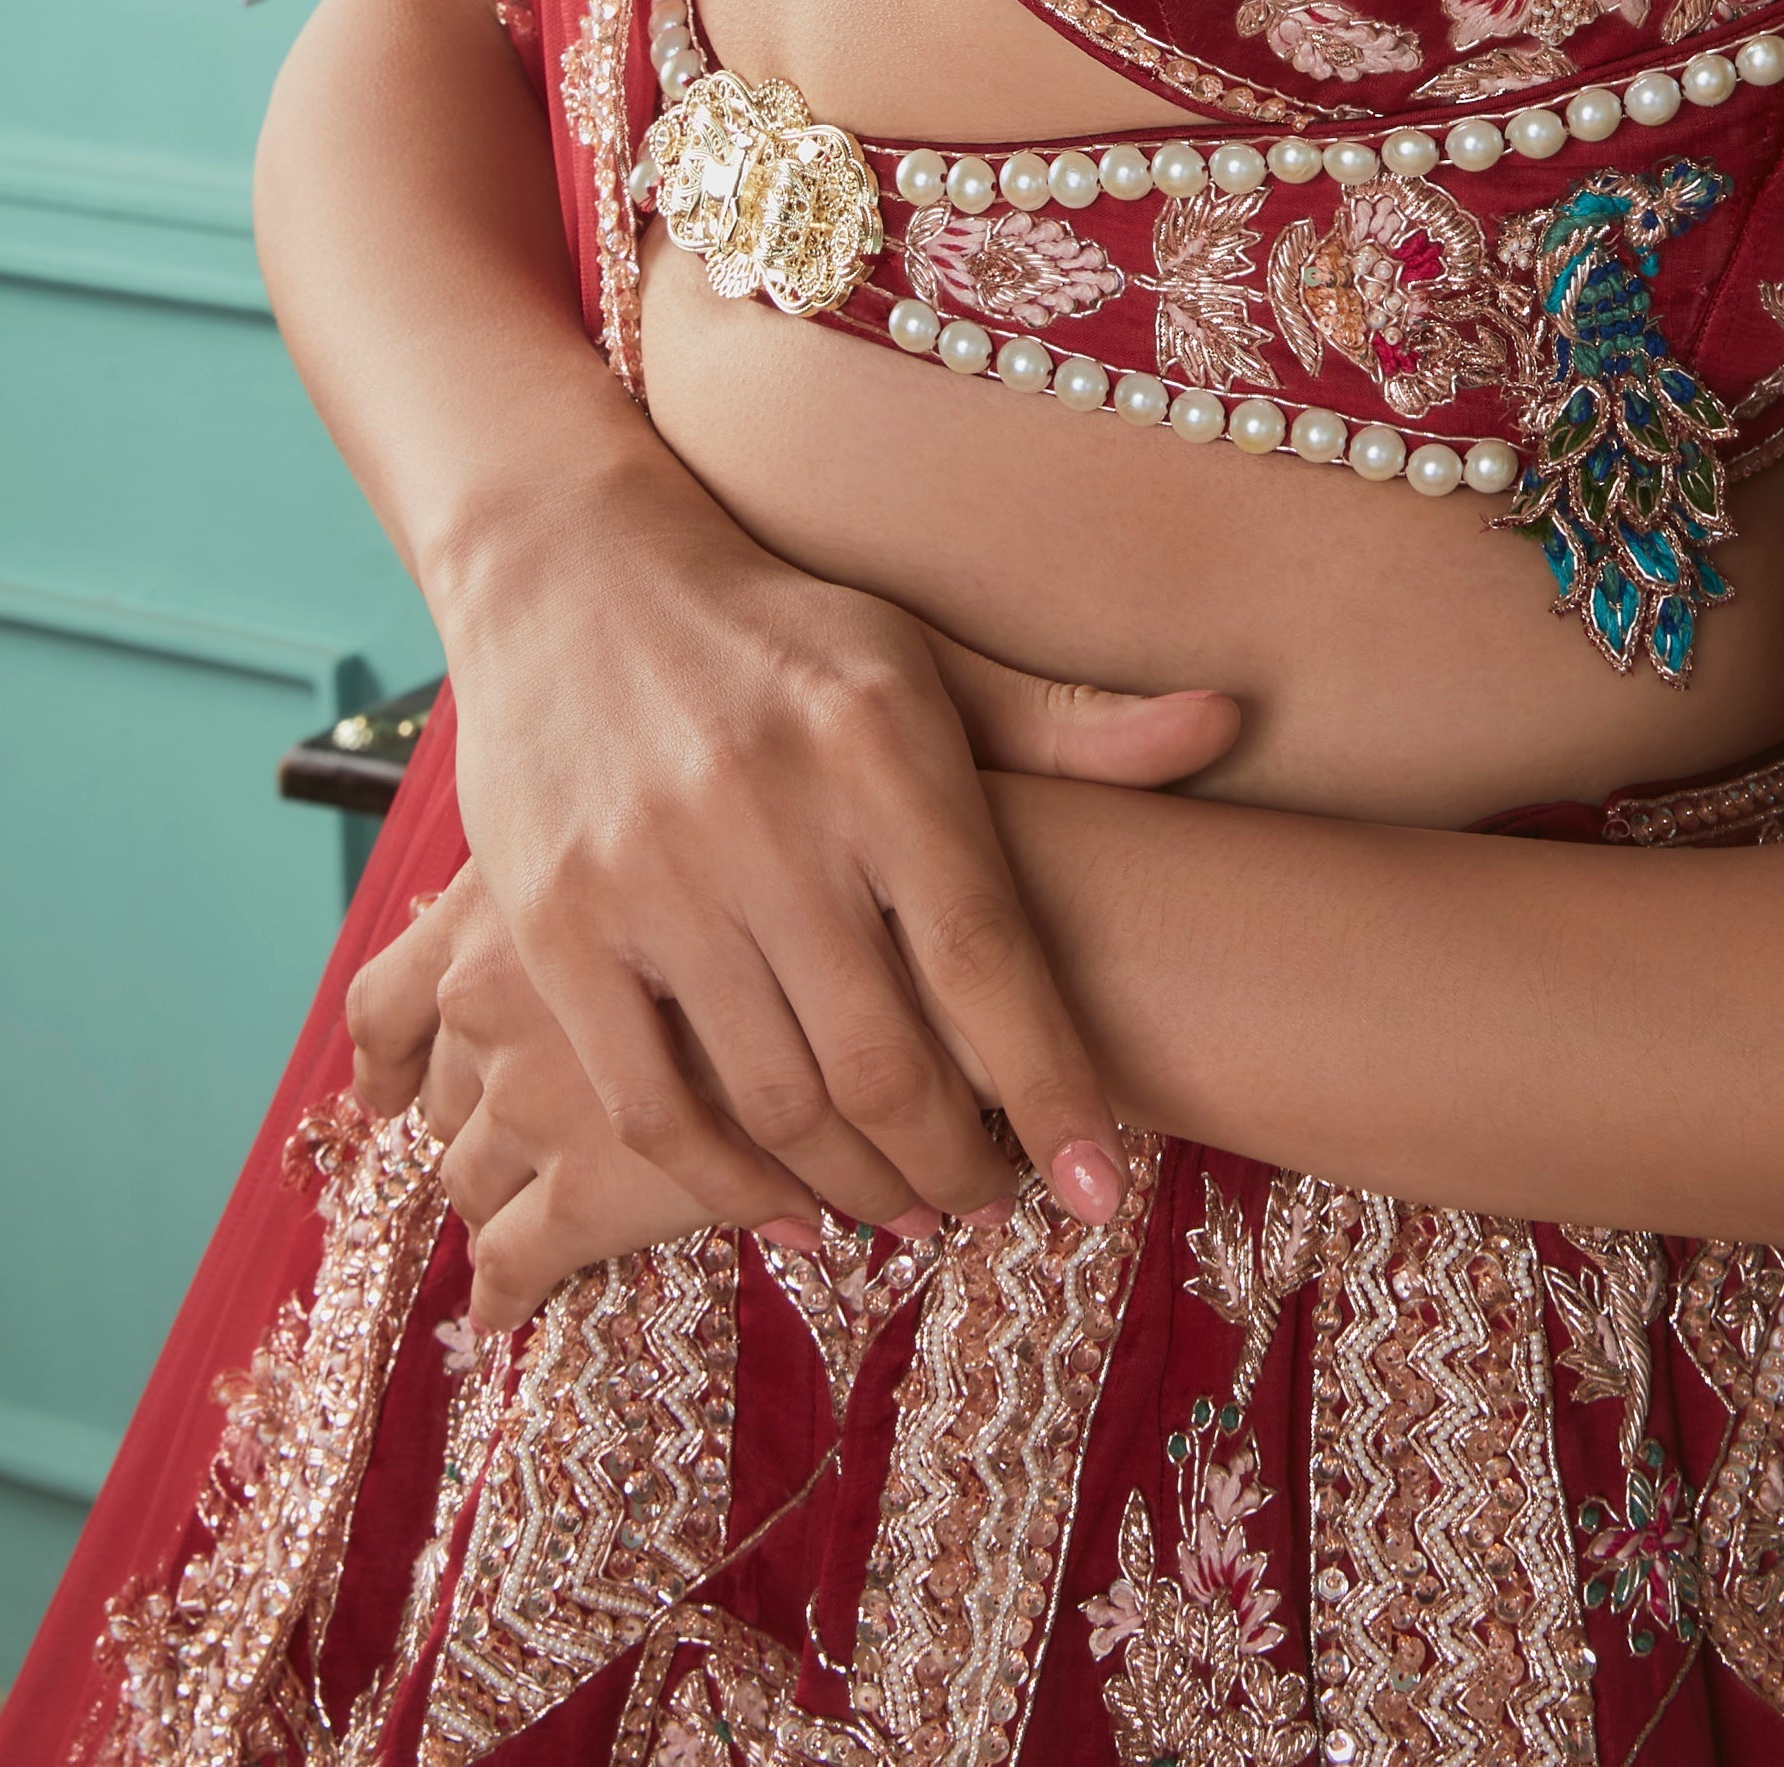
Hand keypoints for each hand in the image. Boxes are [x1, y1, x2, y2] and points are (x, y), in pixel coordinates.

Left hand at [353, 864, 825, 1326]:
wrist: (879, 956)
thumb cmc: (794, 871)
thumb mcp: (667, 850)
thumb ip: (605, 899)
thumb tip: (579, 917)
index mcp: (493, 908)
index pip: (390, 1001)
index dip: (395, 1058)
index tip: (393, 1086)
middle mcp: (491, 999)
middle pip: (434, 1090)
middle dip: (465, 1120)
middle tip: (513, 1137)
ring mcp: (529, 1103)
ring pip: (463, 1175)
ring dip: (491, 1197)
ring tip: (531, 1213)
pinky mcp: (581, 1197)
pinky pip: (508, 1263)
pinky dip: (503, 1292)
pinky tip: (512, 1306)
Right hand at [396, 482, 1236, 1243]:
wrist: (570, 570)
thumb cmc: (781, 628)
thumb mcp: (924, 655)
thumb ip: (1065, 723)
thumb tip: (1229, 723)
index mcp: (876, 742)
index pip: (985, 953)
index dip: (1052, 1084)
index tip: (1097, 1192)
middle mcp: (766, 810)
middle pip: (887, 1058)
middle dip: (958, 1163)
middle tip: (993, 1199)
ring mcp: (649, 876)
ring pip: (778, 1101)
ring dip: (861, 1188)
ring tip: (911, 1208)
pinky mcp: (553, 929)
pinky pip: (653, 1107)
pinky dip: (731, 1186)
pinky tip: (791, 1213)